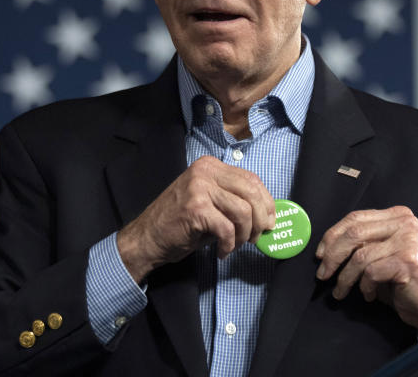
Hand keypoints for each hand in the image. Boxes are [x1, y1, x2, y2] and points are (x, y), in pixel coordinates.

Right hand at [116, 156, 275, 282]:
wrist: (147, 238)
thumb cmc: (179, 223)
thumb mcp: (208, 202)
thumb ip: (233, 200)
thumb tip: (267, 215)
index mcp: (210, 166)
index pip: (251, 179)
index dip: (267, 202)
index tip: (270, 221)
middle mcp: (205, 171)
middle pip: (251, 192)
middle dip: (261, 219)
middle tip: (257, 237)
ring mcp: (199, 188)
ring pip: (243, 211)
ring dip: (246, 235)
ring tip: (236, 245)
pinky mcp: (195, 208)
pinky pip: (228, 229)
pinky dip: (230, 245)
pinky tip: (222, 252)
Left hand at [314, 206, 417, 335]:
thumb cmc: (400, 279)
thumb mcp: (379, 252)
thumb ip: (361, 241)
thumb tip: (324, 248)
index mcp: (397, 215)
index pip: (355, 218)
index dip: (332, 235)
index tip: (320, 254)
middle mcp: (405, 223)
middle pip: (355, 233)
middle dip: (332, 256)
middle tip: (323, 274)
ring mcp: (409, 241)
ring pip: (360, 256)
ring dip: (345, 278)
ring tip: (342, 291)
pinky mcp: (408, 262)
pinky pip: (371, 272)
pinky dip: (365, 287)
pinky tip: (369, 294)